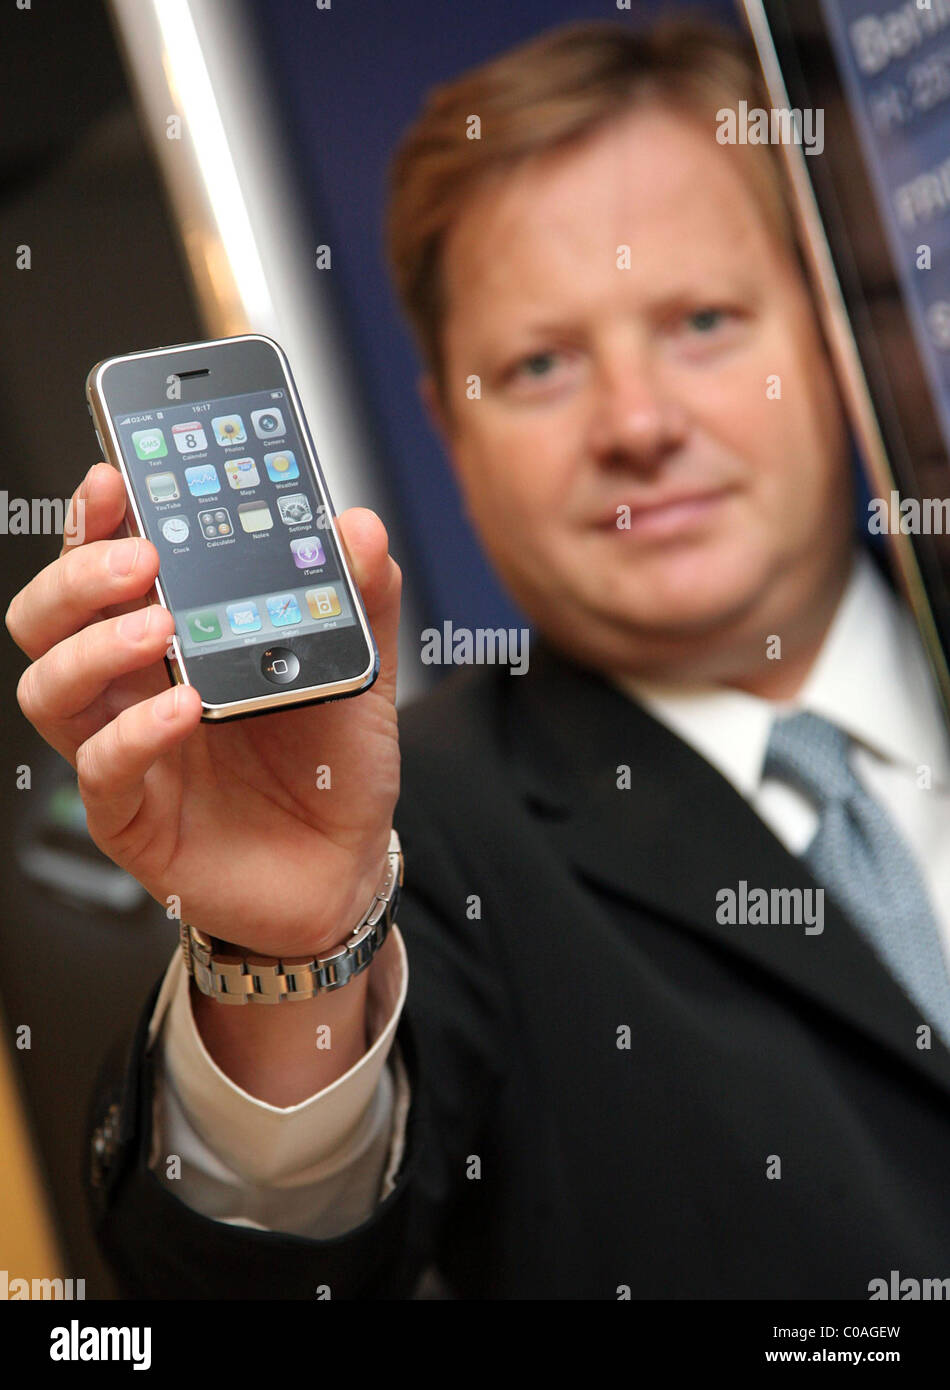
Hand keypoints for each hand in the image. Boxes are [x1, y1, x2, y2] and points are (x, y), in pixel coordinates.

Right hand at [6, 462, 400, 956]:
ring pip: (51, 687)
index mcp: (172, 638)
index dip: (98, 517)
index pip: (106, 565)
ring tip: (156, 628)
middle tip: (139, 557)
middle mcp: (132, 689)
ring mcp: (124, 752)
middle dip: (78, 573)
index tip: (116, 476)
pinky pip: (102, 770)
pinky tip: (180, 709)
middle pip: (50, 617)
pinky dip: (133, 733)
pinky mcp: (133, 818)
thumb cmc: (332, 767)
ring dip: (94, 647)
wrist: (345, 866)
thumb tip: (359, 527)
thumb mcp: (359, 669)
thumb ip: (360, 598)